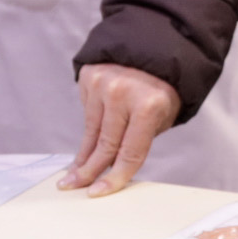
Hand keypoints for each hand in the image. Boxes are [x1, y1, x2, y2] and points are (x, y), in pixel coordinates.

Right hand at [64, 64, 179, 194]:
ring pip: (91, 131)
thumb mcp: (164, 114)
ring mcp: (102, 83)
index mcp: (148, 105)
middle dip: (89, 171)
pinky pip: (88, 112)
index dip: (115, 176)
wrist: (155, 46)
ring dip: (83, 155)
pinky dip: (90, 127)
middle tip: (73, 187)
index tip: (98, 192)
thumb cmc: (163, 87)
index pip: (130, 152)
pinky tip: (88, 141)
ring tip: (73, 174)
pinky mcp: (89, 77)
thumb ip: (140, 139)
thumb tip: (113, 167)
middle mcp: (122, 94)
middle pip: (105, 144)